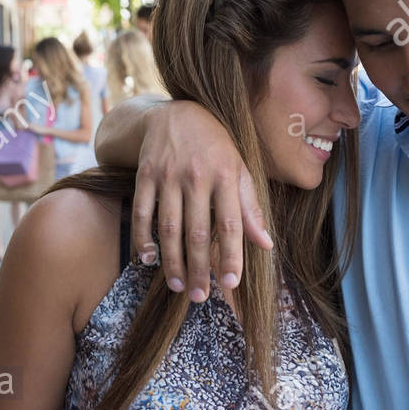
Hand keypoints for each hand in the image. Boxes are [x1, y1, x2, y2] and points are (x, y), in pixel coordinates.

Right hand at [132, 101, 271, 302]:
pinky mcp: (145, 174)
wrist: (176, 113)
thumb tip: (266, 244)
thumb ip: (250, 208)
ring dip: (172, 261)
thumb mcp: (240, 169)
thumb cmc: (216, 147)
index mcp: (226, 175)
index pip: (230, 223)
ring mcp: (168, 175)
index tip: (231, 283)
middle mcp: (197, 176)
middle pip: (197, 231)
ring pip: (169, 227)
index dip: (231, 255)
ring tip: (177, 286)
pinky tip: (148, 259)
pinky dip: (143, 238)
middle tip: (199, 296)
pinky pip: (142, 212)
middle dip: (199, 268)